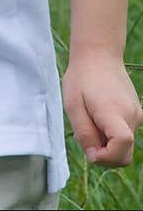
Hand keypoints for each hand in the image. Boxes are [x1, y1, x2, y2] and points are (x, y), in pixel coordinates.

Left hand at [62, 50, 142, 166]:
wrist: (99, 53)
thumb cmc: (82, 78)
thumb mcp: (73, 106)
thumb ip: (84, 134)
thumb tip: (94, 157)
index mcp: (115, 112)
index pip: (122, 147)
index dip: (106, 157)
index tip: (90, 149)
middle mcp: (131, 116)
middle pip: (125, 155)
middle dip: (105, 155)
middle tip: (86, 135)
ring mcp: (136, 115)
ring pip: (124, 146)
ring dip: (107, 143)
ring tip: (91, 120)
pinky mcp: (136, 113)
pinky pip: (125, 134)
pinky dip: (112, 134)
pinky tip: (98, 116)